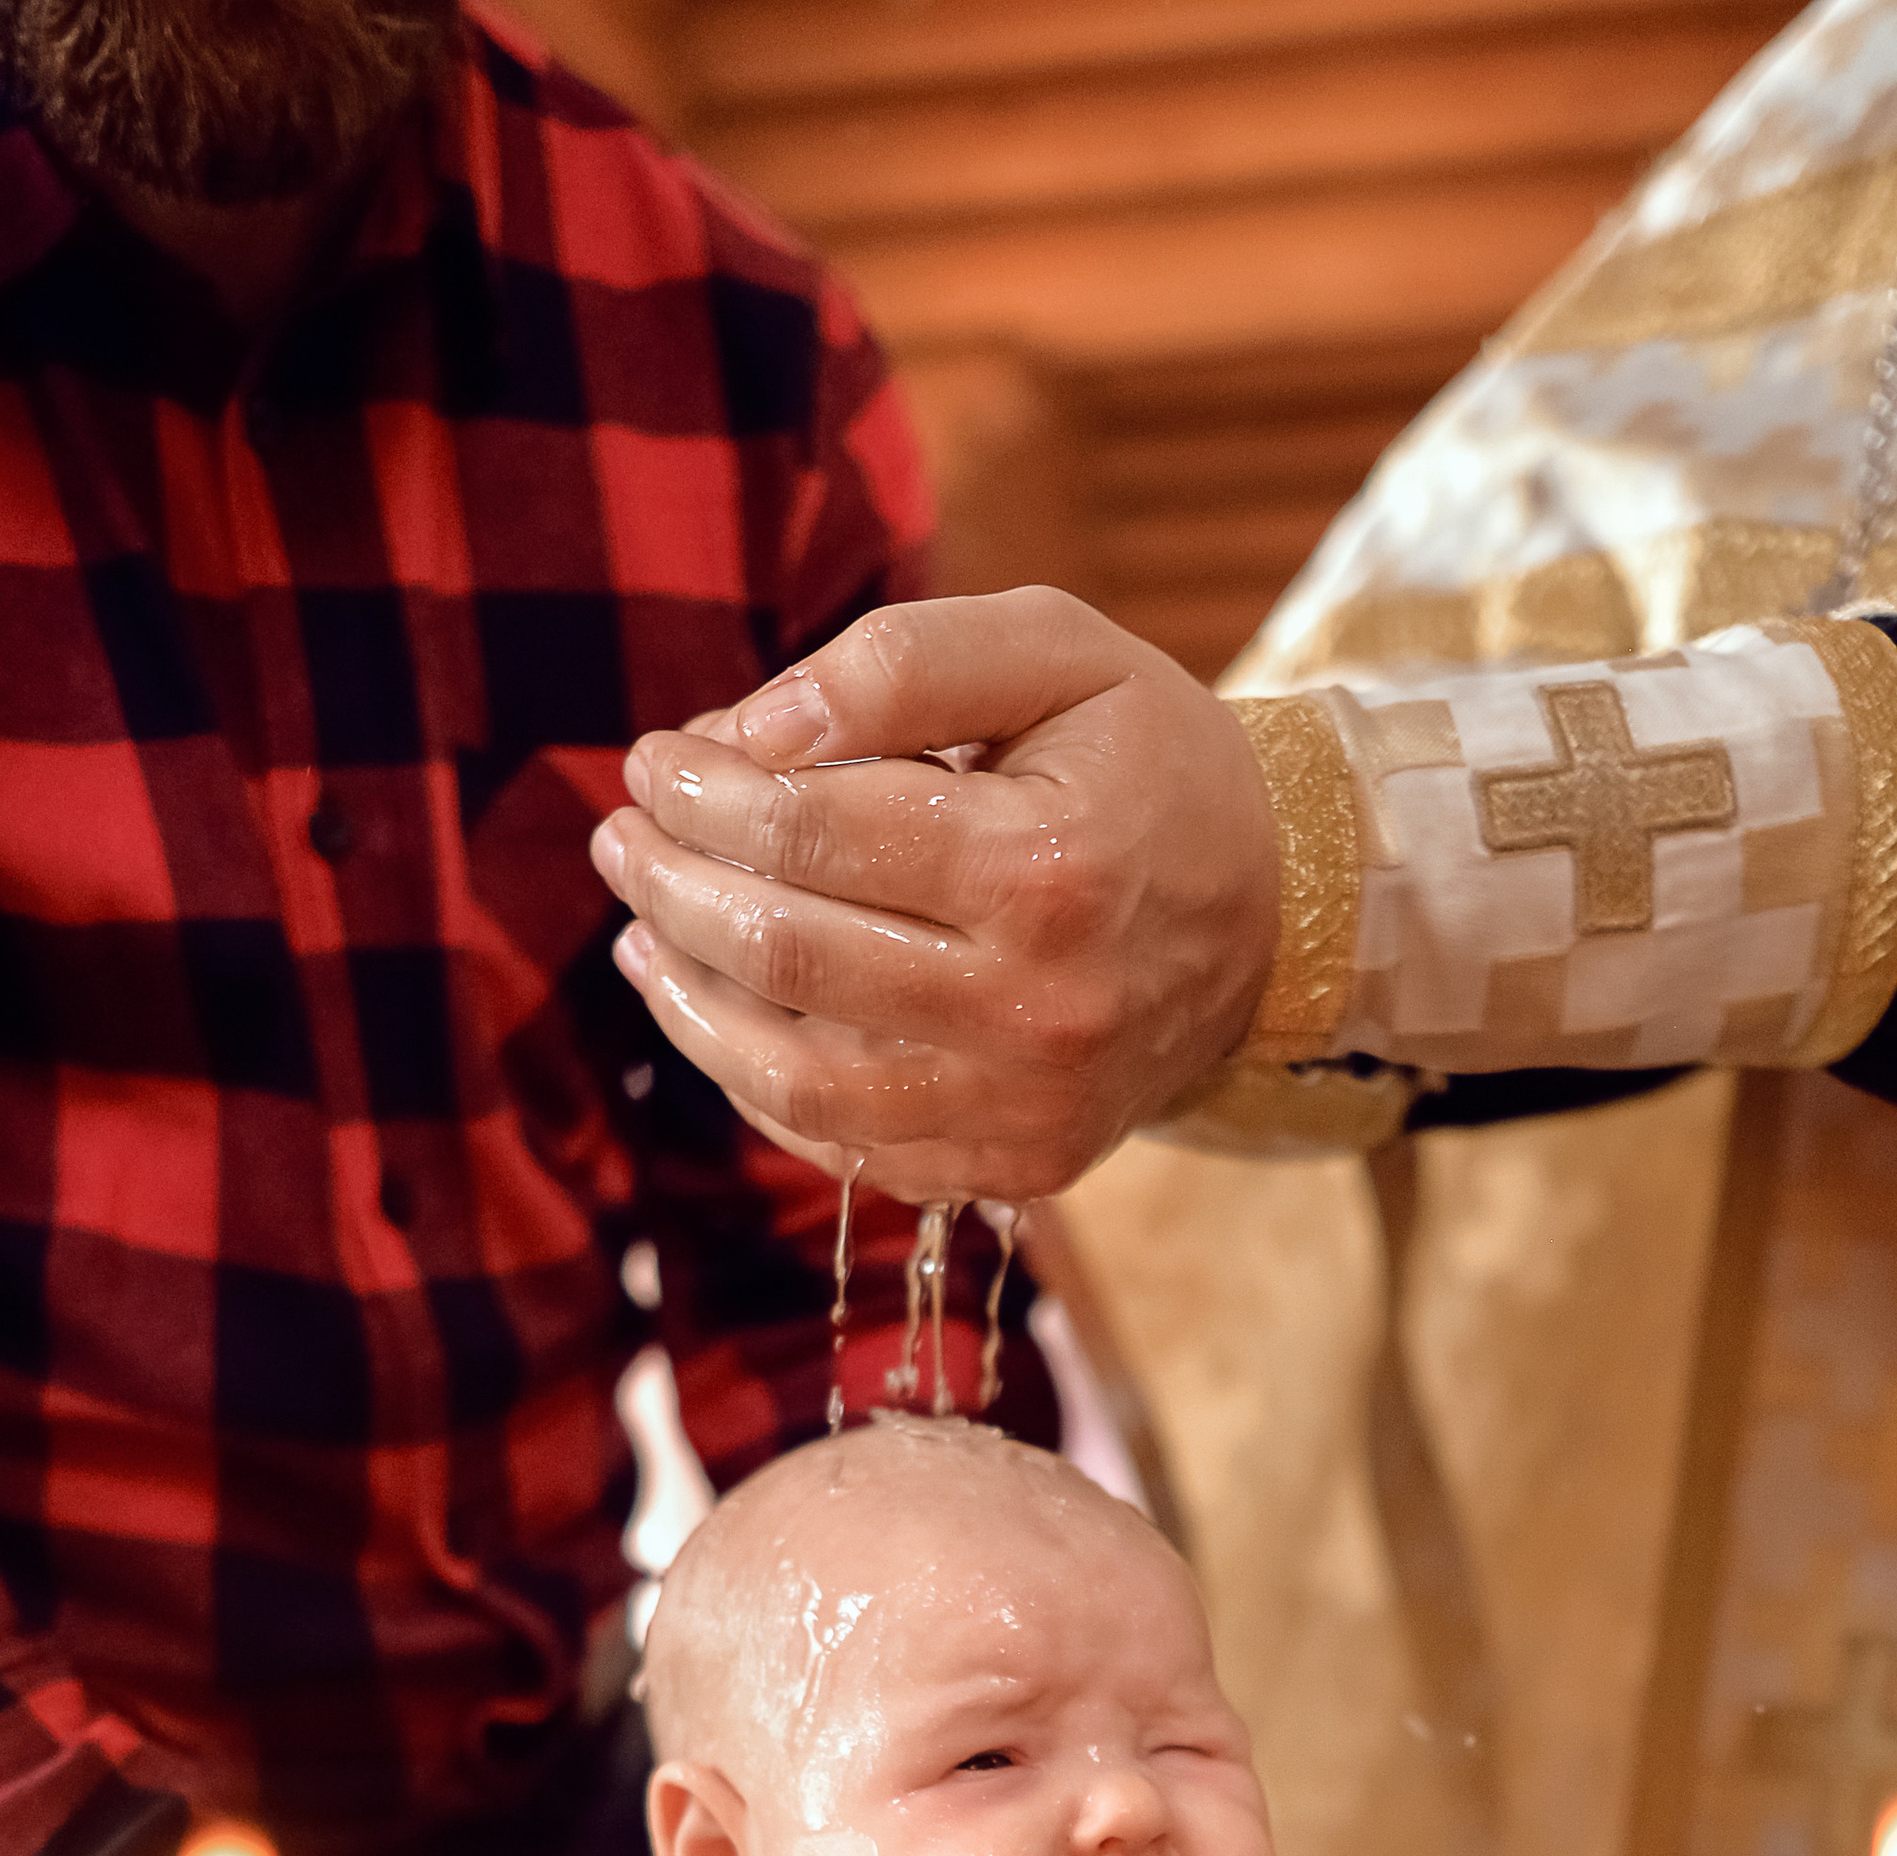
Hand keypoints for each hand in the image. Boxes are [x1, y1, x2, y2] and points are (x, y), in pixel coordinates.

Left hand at [587, 588, 1281, 1203]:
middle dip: (673, 887)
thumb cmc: (1146, 764)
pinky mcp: (1017, 1164)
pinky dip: (756, 1080)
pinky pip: (845, 1143)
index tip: (655, 760)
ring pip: (795, 1077)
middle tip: (622, 837)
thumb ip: (899, 663)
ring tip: (639, 930)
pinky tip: (712, 1011)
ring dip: (689, 1001)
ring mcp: (1027, 1105)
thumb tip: (744, 736)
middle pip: (787, 955)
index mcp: (1046, 866)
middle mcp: (1037, 1007)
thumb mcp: (1055, 650)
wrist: (1274, 918)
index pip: (812, 832)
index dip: (703, 792)